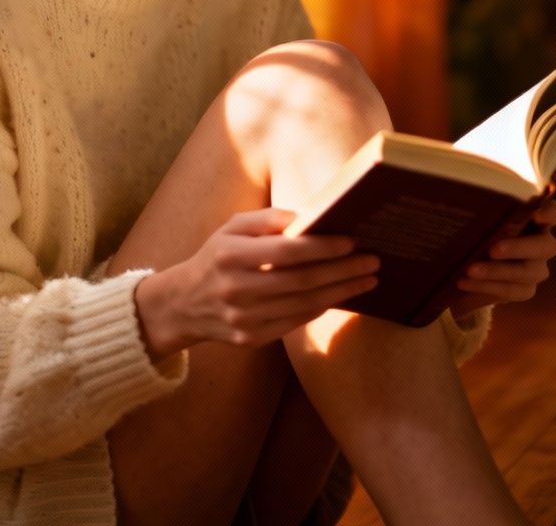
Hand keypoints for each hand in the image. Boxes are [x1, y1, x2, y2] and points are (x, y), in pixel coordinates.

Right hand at [134, 208, 379, 359]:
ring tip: (366, 279)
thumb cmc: (216, 256)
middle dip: (342, 271)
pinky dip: (321, 308)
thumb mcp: (232, 228)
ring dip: (341, 292)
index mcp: (231, 255)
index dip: (322, 247)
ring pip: (304, 305)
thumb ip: (268, 219)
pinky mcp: (251, 338)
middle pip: (301, 281)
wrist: (183, 304)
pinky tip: (340, 295)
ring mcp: (244, 318)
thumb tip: (309, 216)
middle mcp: (237, 288)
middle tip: (372, 261)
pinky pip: (295, 322)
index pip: (287, 251)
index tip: (351, 241)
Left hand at [448, 197, 555, 320]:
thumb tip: (457, 194)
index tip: (536, 213)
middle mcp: (542, 244)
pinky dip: (485, 286)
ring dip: (496, 271)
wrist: (468, 266)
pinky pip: (510, 290)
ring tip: (469, 270)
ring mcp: (536, 269)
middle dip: (519, 247)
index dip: (552, 213)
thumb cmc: (476, 230)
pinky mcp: (524, 290)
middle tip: (493, 249)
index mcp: (536, 219)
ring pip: (526, 272)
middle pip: (545, 246)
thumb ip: (479, 210)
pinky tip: (464, 283)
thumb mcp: (478, 219)